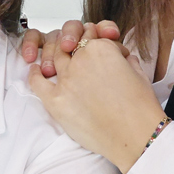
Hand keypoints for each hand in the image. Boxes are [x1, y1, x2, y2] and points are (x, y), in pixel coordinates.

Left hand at [28, 26, 164, 172]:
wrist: (134, 136)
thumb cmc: (139, 108)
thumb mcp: (138, 72)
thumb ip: (124, 58)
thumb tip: (120, 57)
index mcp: (101, 48)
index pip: (91, 36)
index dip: (97, 42)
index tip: (100, 52)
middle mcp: (80, 60)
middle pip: (70, 44)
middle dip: (74, 45)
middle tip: (79, 54)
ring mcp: (65, 79)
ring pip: (54, 58)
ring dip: (55, 56)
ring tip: (58, 62)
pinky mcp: (55, 100)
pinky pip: (37, 81)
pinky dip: (34, 73)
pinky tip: (37, 70)